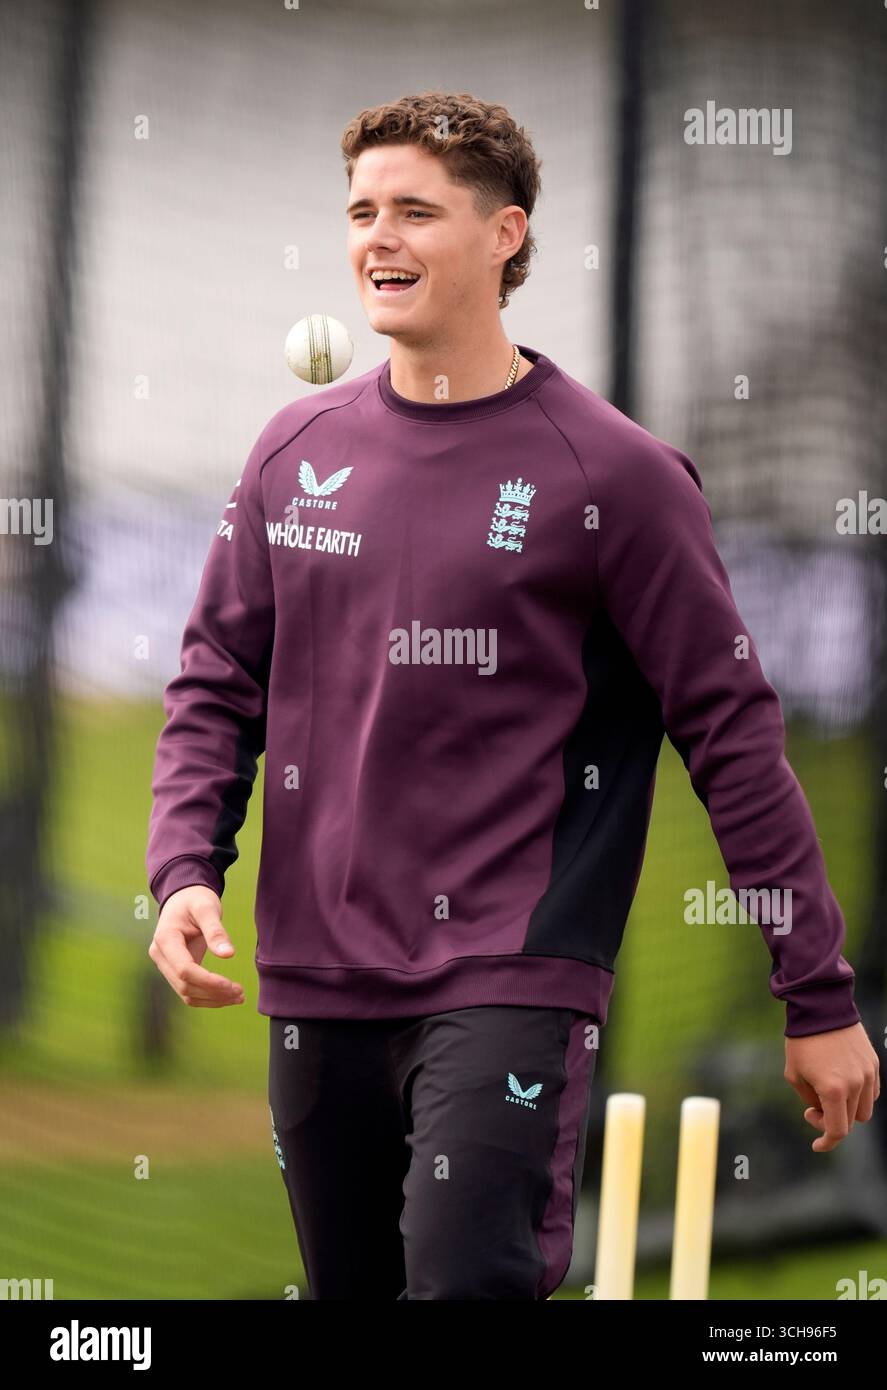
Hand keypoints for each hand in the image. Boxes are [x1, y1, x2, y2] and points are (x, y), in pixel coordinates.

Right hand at [148, 884, 244, 1007]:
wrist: (183, 898)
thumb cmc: (195, 899)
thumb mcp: (207, 908)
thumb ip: (215, 930)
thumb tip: (228, 955)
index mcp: (165, 939)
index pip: (184, 969)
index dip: (207, 981)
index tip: (231, 985)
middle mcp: (160, 955)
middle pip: (184, 985)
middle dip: (213, 993)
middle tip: (241, 993)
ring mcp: (165, 964)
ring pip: (186, 993)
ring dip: (212, 1000)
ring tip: (239, 997)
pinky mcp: (175, 970)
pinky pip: (189, 990)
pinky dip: (208, 997)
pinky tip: (228, 996)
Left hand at [784, 1022, 879, 1151]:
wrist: (820, 1007)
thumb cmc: (802, 1041)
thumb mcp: (794, 1075)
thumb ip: (810, 1101)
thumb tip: (823, 1112)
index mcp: (833, 1090)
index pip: (838, 1130)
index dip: (827, 1142)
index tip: (817, 1144)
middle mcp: (855, 1084)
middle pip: (851, 1121)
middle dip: (831, 1120)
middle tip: (813, 1107)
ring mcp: (868, 1074)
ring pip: (864, 1109)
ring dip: (847, 1109)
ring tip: (827, 1092)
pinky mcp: (873, 1063)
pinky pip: (871, 1092)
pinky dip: (858, 1096)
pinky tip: (841, 1083)